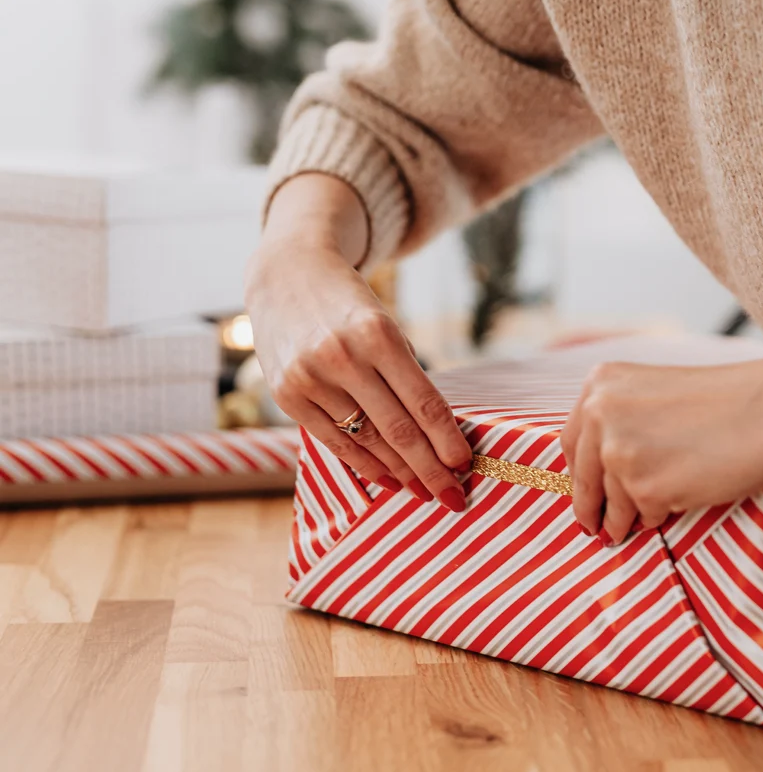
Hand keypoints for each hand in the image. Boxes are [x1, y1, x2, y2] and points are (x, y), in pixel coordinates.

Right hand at [245, 176, 472, 509]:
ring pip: (366, 441)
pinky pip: (333, 441)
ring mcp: (310, 378)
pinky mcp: (287, 394)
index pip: (424, 402)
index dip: (447, 441)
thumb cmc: (351, 306)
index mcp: (379, 334)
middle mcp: (343, 357)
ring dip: (401, 472)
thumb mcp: (386, 324)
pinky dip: (363, 465)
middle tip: (454, 498)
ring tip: (425, 491)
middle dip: (431, 470)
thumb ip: (406, 374)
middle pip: (399, 430)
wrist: (287, 274)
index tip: (466, 467)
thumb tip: (437, 436)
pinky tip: (388, 480)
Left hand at [560, 346, 762, 544]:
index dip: (578, 471)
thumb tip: (597, 470)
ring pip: (610, 502)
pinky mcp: (643, 487)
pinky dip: (654, 518)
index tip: (582, 490)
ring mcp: (619, 451)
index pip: (572, 440)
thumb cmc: (728, 401)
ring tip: (632, 526)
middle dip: (588, 506)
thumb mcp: (655, 393)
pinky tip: (673, 507)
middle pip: (582, 476)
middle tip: (593, 527)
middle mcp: (600, 413)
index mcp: (601, 383)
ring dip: (621, 518)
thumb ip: (621, 420)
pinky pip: (640, 517)